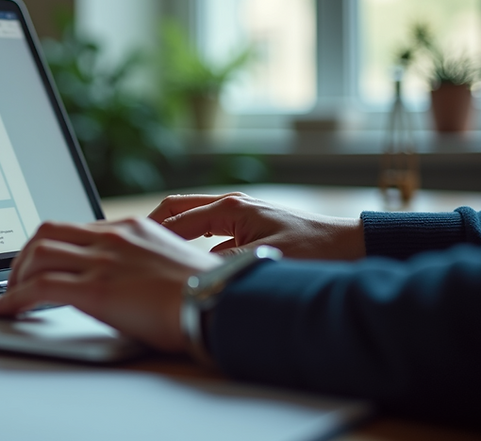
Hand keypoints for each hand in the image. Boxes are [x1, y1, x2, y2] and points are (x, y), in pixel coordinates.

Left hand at [0, 218, 222, 352]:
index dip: (47, 245)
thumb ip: (141, 262)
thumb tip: (125, 279)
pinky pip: (39, 287)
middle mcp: (112, 237)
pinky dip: (14, 299)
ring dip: (15, 277)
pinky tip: (6, 310)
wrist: (218, 303)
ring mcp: (102, 261)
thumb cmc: (205, 292)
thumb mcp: (169, 262)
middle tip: (16, 278)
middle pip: (47, 232)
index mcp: (130, 228)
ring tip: (10, 297)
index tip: (37, 262)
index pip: (74, 226)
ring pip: (37, 254)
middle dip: (23, 256)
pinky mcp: (95, 289)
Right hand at [148, 193, 365, 260]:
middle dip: (150, 226)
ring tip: (149, 255)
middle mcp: (232, 205)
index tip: (127, 248)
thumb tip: (189, 276)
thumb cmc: (316, 252)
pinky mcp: (249, 227)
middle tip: (128, 245)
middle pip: (177, 209)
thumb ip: (221, 266)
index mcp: (231, 208)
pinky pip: (209, 232)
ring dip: (171, 235)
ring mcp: (241, 214)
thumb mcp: (262, 262)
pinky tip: (187, 266)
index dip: (149, 235)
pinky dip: (192, 244)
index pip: (175, 218)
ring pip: (191, 220)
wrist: (354, 246)